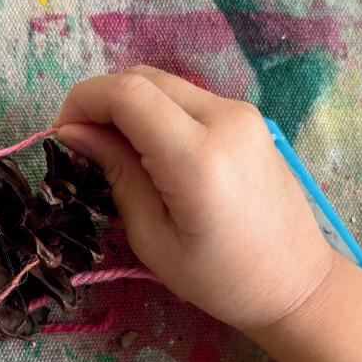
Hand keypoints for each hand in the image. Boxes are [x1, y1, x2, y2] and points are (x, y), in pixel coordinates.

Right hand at [54, 66, 336, 335]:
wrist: (297, 283)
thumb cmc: (221, 279)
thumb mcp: (153, 238)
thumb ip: (116, 173)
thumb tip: (74, 132)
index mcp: (198, 158)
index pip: (126, 94)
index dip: (83, 102)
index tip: (64, 135)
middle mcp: (224, 120)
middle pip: (142, 78)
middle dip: (101, 101)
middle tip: (83, 144)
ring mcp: (242, 114)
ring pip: (164, 84)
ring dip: (129, 105)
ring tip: (115, 151)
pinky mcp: (248, 119)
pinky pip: (187, 98)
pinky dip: (156, 111)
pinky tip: (150, 151)